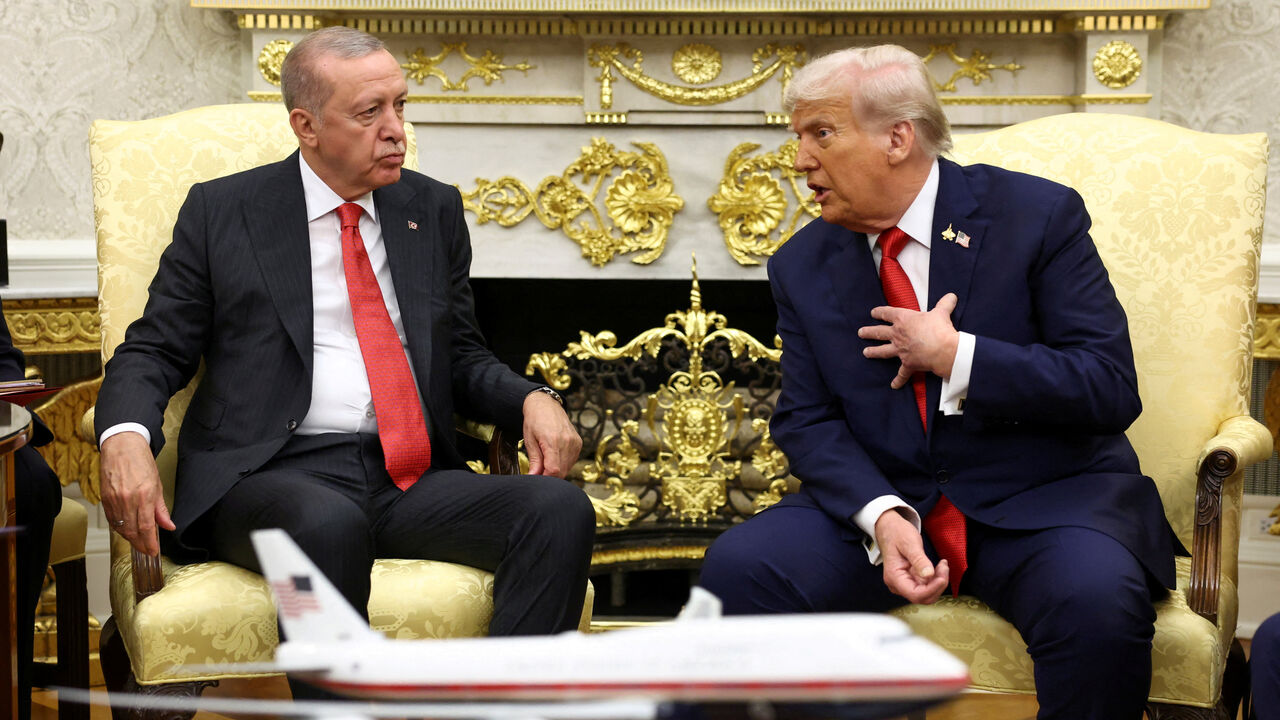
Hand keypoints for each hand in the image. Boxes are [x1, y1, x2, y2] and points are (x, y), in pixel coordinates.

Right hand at [99, 431, 174, 555]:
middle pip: (132, 531)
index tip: (153, 551)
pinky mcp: (105, 498)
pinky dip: (119, 528)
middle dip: (140, 544)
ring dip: (130, 538)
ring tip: (139, 542)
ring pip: (121, 528)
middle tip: (147, 550)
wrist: (122, 446)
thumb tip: (168, 526)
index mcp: (144, 495)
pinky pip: (112, 520)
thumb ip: (161, 509)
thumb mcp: (157, 484)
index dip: (149, 543)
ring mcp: (114, 500)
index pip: (146, 527)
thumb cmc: (141, 462)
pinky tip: (126, 530)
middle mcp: (128, 500)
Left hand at [522, 391, 581, 477]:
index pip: (554, 470)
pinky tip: (554, 457)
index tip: (537, 479)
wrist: (545, 404)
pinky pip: (572, 461)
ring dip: (557, 471)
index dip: (545, 478)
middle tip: (539, 472)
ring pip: (568, 468)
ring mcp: (575, 442)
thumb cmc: (534, 420)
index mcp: (553, 441)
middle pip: (562, 471)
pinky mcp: (578, 443)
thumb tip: (533, 477)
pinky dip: (563, 464)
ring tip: (545, 462)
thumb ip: (534, 460)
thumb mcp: (530, 440)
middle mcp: (567, 442)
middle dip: (550, 476)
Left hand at [859, 292, 959, 388]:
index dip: (879, 312)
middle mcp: (898, 335)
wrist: (944, 350)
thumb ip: (944, 304)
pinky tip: (894, 385)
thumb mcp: (941, 313)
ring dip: (873, 352)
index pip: (887, 313)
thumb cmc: (940, 329)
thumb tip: (951, 296)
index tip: (873, 313)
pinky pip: (902, 373)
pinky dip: (898, 380)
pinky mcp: (908, 364)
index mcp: (904, 320)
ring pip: (883, 351)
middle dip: (869, 332)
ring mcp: (901, 350)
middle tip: (860, 333)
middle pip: (879, 332)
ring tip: (865, 353)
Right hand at [875, 509, 948, 603]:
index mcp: (894, 577)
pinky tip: (939, 567)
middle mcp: (897, 584)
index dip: (932, 589)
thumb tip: (929, 575)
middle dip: (937, 586)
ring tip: (942, 565)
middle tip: (943, 568)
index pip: (915, 594)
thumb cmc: (896, 533)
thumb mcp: (909, 543)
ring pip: (926, 594)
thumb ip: (919, 560)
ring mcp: (904, 582)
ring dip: (938, 582)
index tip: (942, 576)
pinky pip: (926, 586)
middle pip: (922, 597)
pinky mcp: (911, 579)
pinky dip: (936, 579)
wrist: (889, 527)